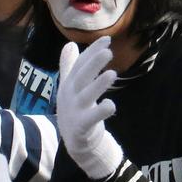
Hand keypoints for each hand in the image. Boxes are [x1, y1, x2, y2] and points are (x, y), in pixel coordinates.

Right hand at [55, 37, 122, 179]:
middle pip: (81, 77)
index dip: (92, 51)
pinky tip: (112, 105)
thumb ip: (69, 66)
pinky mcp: (81, 127)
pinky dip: (101, 112)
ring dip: (98, 85)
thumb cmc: (76, 109)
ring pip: (87, 96)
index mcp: (69, 84)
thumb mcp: (70, 86)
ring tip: (112, 74)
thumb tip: (69, 44)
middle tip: (108, 51)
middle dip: (93, 63)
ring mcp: (75, 111)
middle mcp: (71, 95)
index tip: (107, 39)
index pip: (80, 64)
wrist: (74, 142)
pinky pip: (91, 119)